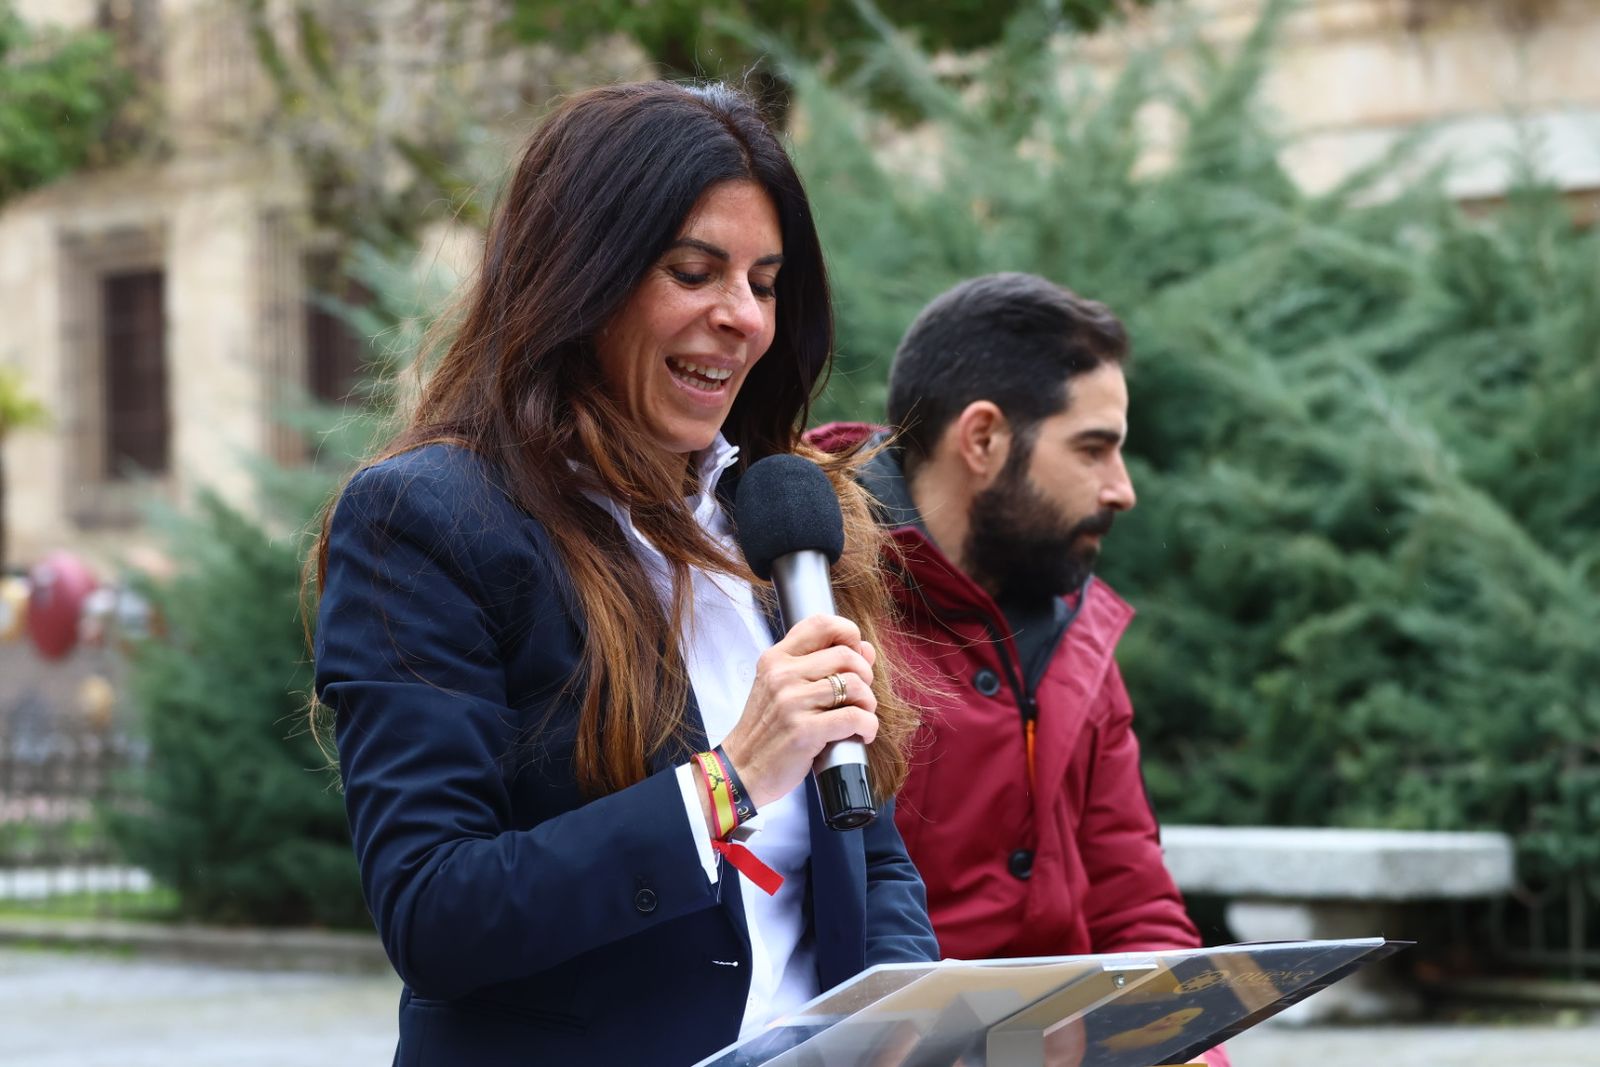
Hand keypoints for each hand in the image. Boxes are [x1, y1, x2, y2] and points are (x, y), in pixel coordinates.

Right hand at [719, 613, 877, 809]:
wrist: (741, 770)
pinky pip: (854, 717)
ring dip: (868, 703)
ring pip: (854, 685)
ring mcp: (792, 702)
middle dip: (865, 675)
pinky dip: (868, 726)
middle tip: (859, 696)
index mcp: (776, 659)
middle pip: (846, 655)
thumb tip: (866, 649)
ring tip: (861, 716)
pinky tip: (863, 733)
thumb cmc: (766, 730)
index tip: (855, 654)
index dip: (849, 634)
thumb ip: (820, 665)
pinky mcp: (804, 731)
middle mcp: (783, 675)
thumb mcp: (783, 688)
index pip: (821, 623)